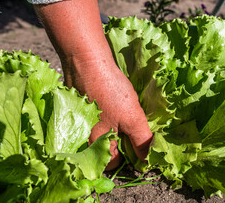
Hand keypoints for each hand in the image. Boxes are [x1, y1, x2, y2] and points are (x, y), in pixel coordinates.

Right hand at [34, 0, 152, 169]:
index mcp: (96, 142)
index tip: (137, 144)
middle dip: (119, 141)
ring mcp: (79, 122)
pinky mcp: (78, 107)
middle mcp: (84, 136)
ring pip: (100, 133)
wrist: (87, 61)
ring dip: (113, 128)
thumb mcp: (132, 117)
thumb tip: (146, 159)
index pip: (113, 162)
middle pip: (105, 148)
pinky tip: (112, 103)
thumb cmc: (109, 92)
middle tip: (131, 126)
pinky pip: (94, 118)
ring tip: (123, 114)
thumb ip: (140, 140)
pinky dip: (104, 115)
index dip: (127, 156)